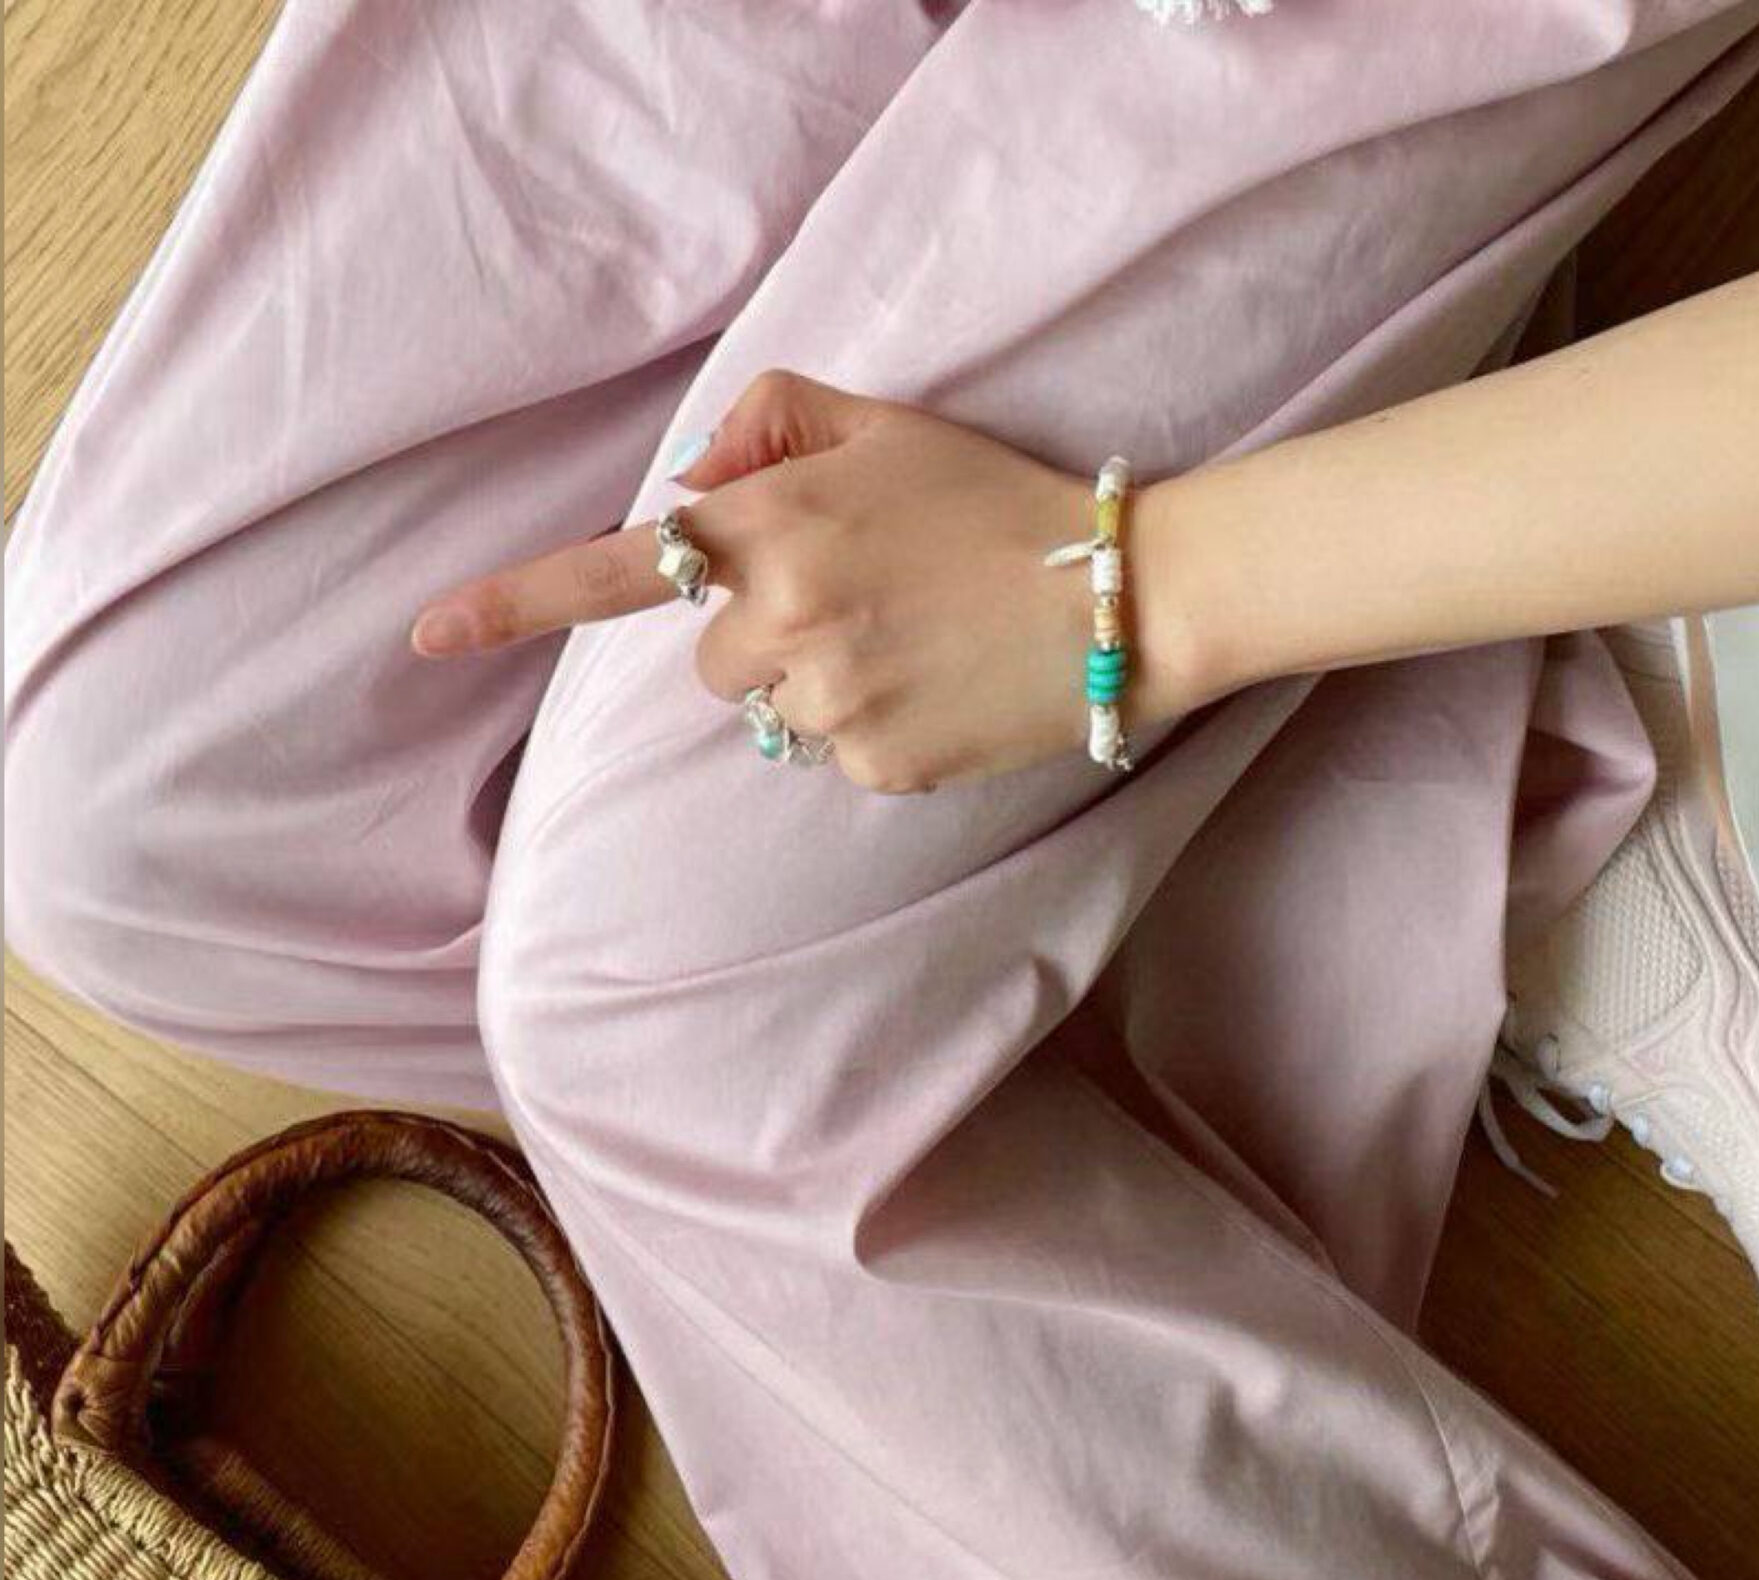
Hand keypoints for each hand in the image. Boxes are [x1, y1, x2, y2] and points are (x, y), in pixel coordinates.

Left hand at [410, 372, 1175, 791]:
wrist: (1121, 597)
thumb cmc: (1001, 502)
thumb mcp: (885, 423)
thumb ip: (770, 421)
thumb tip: (696, 484)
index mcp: (772, 526)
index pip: (616, 571)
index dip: (512, 604)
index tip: (424, 638)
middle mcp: (785, 619)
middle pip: (712, 660)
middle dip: (767, 638)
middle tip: (864, 607)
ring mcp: (831, 703)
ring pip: (774, 716)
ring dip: (822, 688)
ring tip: (912, 649)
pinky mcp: (881, 766)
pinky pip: (839, 758)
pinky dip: (879, 733)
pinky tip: (941, 692)